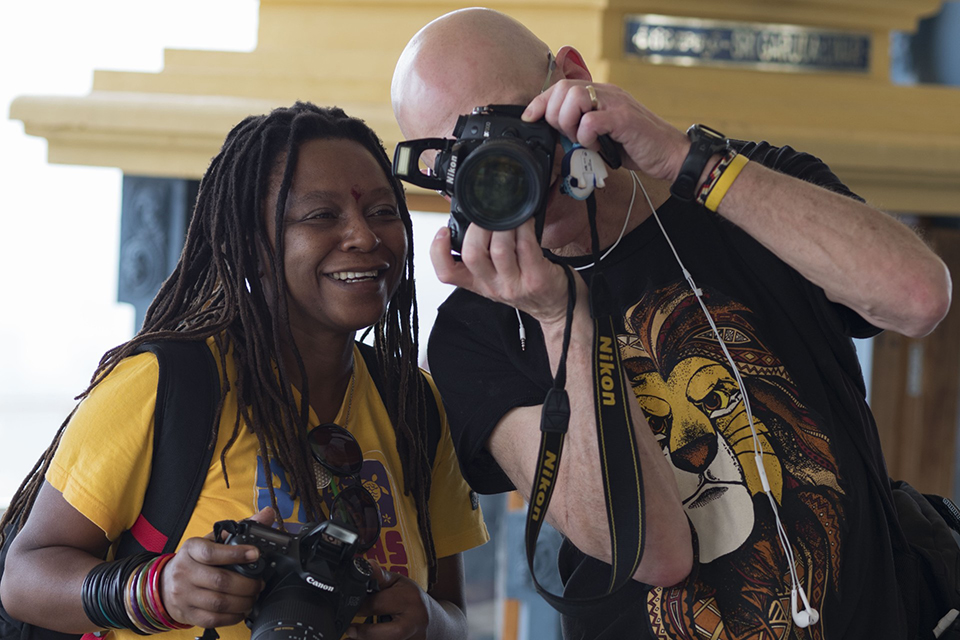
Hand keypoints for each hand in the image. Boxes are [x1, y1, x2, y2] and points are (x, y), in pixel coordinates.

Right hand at [159, 507, 275, 628]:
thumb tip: (267, 514)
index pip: (212, 553)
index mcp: (191, 549)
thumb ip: (240, 528)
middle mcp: (184, 572)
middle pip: (220, 581)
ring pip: (219, 603)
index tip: (256, 553)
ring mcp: (184, 595)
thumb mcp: (211, 540)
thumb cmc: (194, 560)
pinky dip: (232, 617)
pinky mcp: (187, 613)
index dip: (236, 554)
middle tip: (259, 583)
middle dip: (247, 584)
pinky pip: (213, 619)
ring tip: (253, 596)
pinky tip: (241, 610)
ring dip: (243, 601)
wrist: (164, 584)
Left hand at [345, 563, 428, 639]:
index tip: (349, 606)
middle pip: (389, 632)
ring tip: (352, 636)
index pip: (380, 603)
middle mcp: (413, 621)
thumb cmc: (412, 598)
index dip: (360, 605)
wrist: (432, 620)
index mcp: (409, 599)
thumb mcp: (398, 582)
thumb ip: (379, 576)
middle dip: (365, 632)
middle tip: (350, 629)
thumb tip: (363, 565)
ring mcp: (413, 637)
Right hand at [430, 220, 572, 327]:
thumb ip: (483, 250)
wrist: (556, 307)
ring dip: (504, 225)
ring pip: (499, 249)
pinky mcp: (536, 278)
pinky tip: (526, 220)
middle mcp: (492, 286)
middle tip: (487, 215)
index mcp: (477, 283)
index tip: (443, 231)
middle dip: (477, 228)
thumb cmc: (527, 285)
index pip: (446, 273)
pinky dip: (524, 227)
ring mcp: (514, 284)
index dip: (438, 251)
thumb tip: (469, 216)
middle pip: (472, 255)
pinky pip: (526, 246)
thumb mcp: (497, 274)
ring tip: (509, 214)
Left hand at [522, 79, 688, 181]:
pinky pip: (591, 121)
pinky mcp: (623, 119)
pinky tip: (597, 146)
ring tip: (582, 140)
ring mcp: (616, 104)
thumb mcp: (603, 136)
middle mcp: (607, 93)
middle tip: (567, 135)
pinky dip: (587, 137)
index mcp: (600, 94)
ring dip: (570, 124)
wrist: (670, 154)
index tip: (530, 118)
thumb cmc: (637, 146)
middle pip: (563, 90)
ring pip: (575, 99)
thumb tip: (556, 136)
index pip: (561, 87)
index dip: (540, 102)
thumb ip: (582, 130)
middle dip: (555, 116)